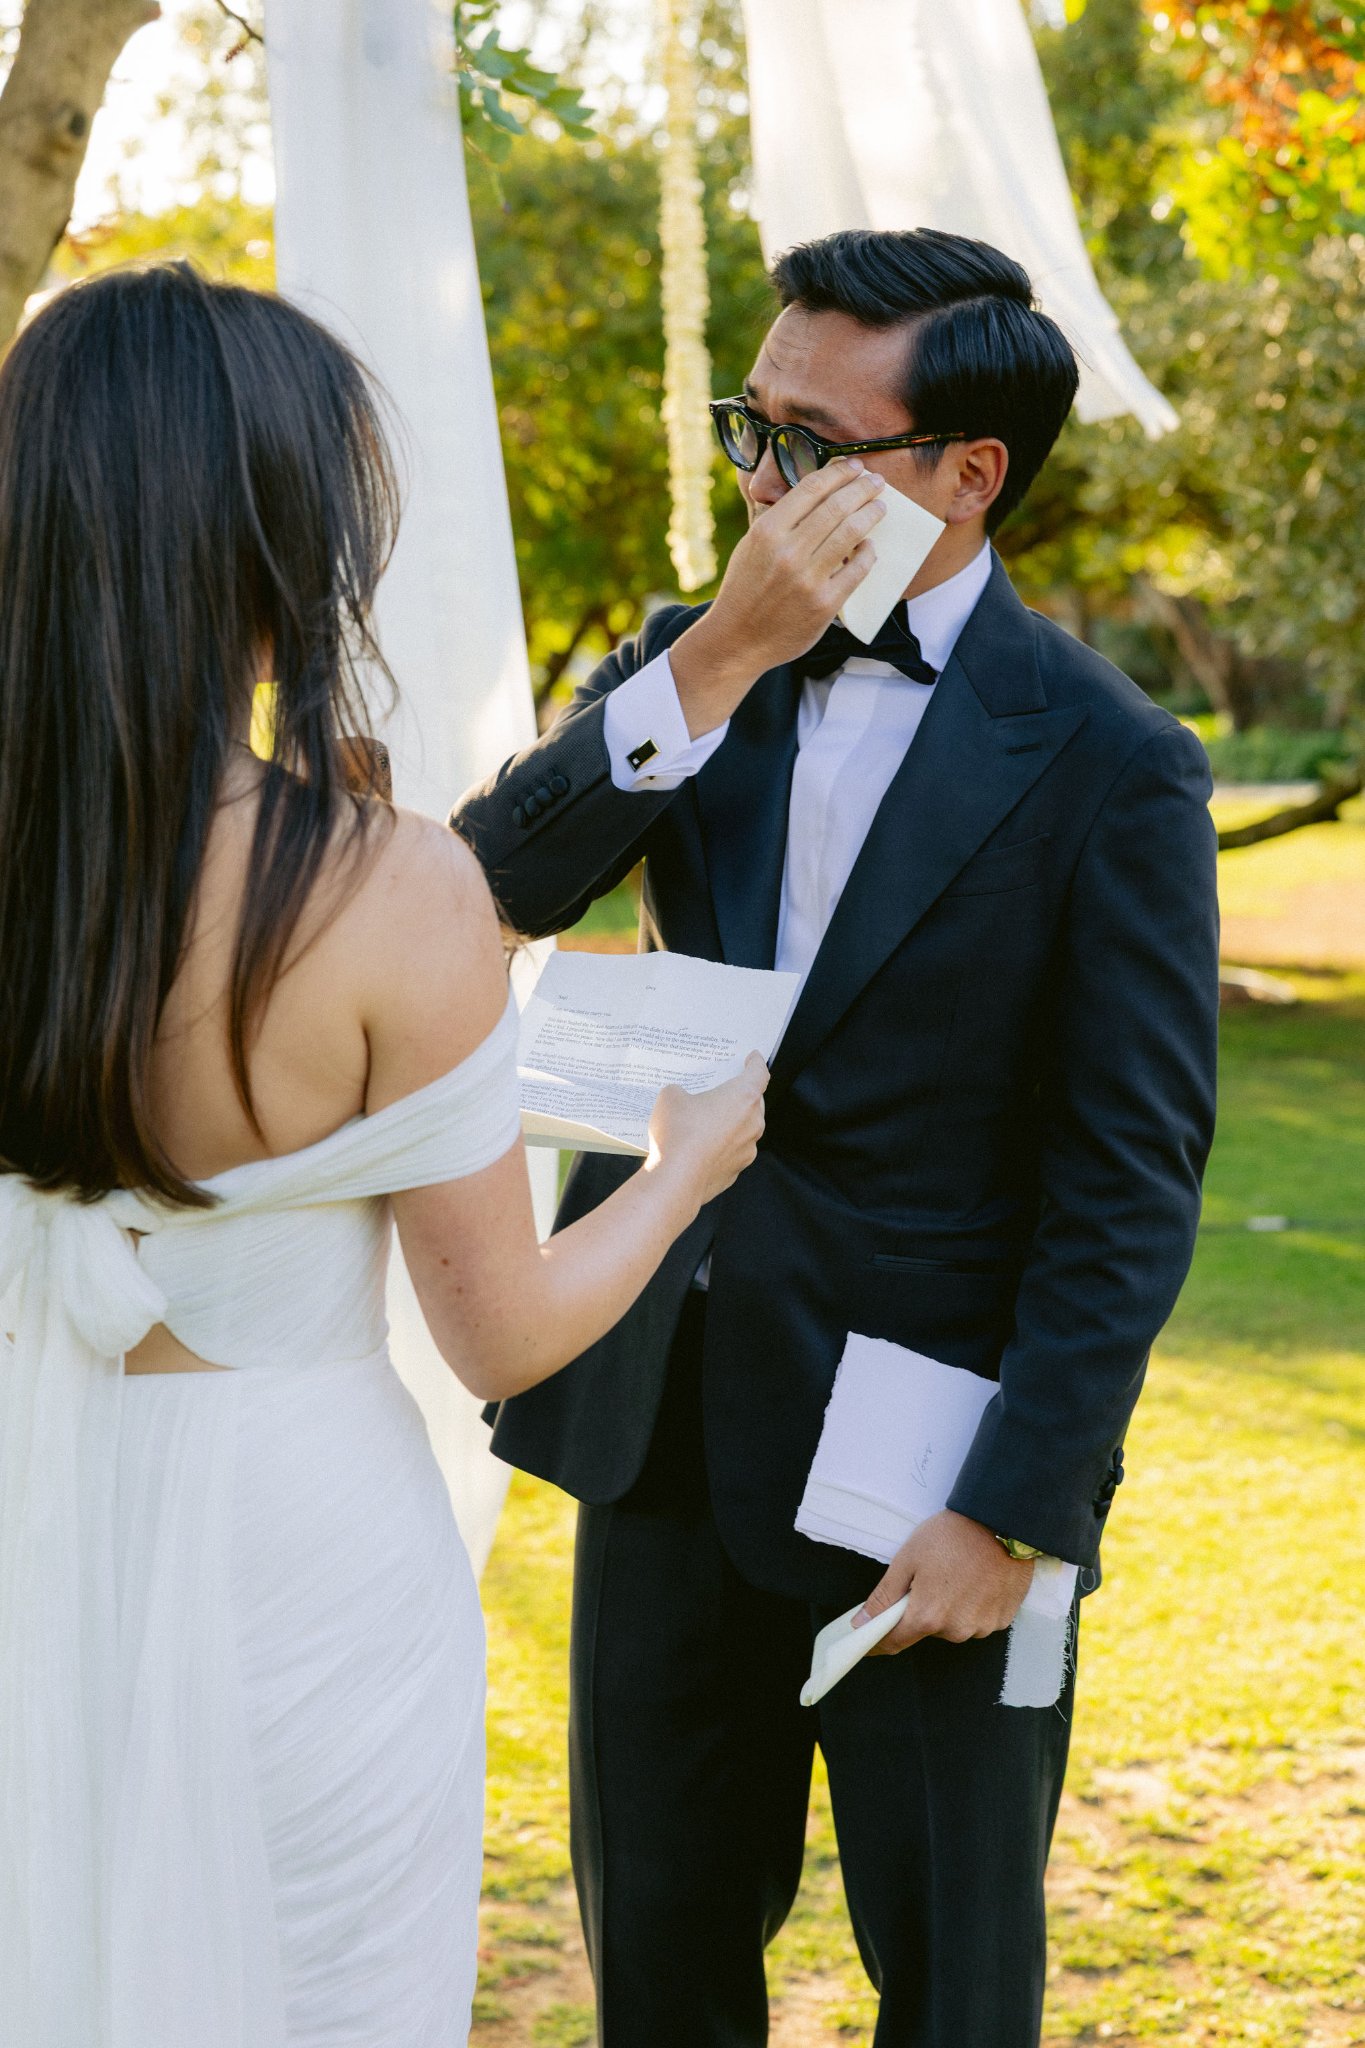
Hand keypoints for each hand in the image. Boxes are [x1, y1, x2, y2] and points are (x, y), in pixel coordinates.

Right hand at [646, 1051, 768, 1206]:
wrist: (677, 1180)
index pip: (759, 1073)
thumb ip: (680, 1091)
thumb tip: (680, 1098)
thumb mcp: (670, 1097)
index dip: (756, 1063)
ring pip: (743, 1129)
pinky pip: (731, 1151)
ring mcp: (747, 1149)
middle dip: (739, 1096)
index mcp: (744, 1097)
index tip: (753, 1058)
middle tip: (721, 1090)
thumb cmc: (679, 1133)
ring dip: (729, 1123)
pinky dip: (720, 1146)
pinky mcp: (736, 1171)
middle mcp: (753, 1123)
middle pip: (753, 1102)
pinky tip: (699, 1147)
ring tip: (705, 1121)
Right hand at [669, 461, 886, 732]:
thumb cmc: (745, 589)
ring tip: (880, 508)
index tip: (855, 467)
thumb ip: (780, 520)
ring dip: (871, 515)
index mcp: (767, 531)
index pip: (812, 489)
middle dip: (863, 489)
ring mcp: (808, 579)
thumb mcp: (751, 545)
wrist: (736, 640)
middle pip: (837, 507)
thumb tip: (818, 493)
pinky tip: (868, 547)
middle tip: (877, 483)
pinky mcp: (825, 604)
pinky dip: (867, 554)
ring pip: (852, 534)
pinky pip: (857, 569)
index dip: (839, 473)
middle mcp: (788, 552)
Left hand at [855, 1510, 1034, 1654]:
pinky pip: (977, 1620)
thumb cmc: (953, 1536)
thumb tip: (862, 1622)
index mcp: (928, 1616)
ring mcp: (982, 1627)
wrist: (1000, 1522)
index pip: (894, 1642)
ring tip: (955, 1575)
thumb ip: (884, 1596)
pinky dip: (972, 1606)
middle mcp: (956, 1630)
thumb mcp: (907, 1559)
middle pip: (927, 1630)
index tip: (869, 1638)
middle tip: (926, 1580)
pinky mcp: (1002, 1620)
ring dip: (949, 1609)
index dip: (878, 1640)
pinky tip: (975, 1581)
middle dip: (921, 1611)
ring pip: (954, 1626)